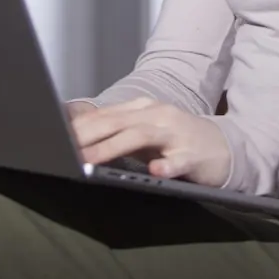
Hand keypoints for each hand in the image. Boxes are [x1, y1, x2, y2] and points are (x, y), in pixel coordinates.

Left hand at [70, 97, 230, 187]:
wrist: (223, 147)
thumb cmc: (177, 141)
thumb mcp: (146, 133)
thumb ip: (119, 132)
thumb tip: (80, 137)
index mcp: (143, 109)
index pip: (106, 115)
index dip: (80, 126)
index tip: (55, 136)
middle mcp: (157, 115)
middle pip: (117, 122)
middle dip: (87, 136)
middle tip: (62, 150)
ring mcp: (176, 133)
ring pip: (140, 137)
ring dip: (112, 148)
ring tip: (89, 161)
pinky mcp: (193, 154)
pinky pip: (179, 159)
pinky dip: (167, 164)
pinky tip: (156, 170)